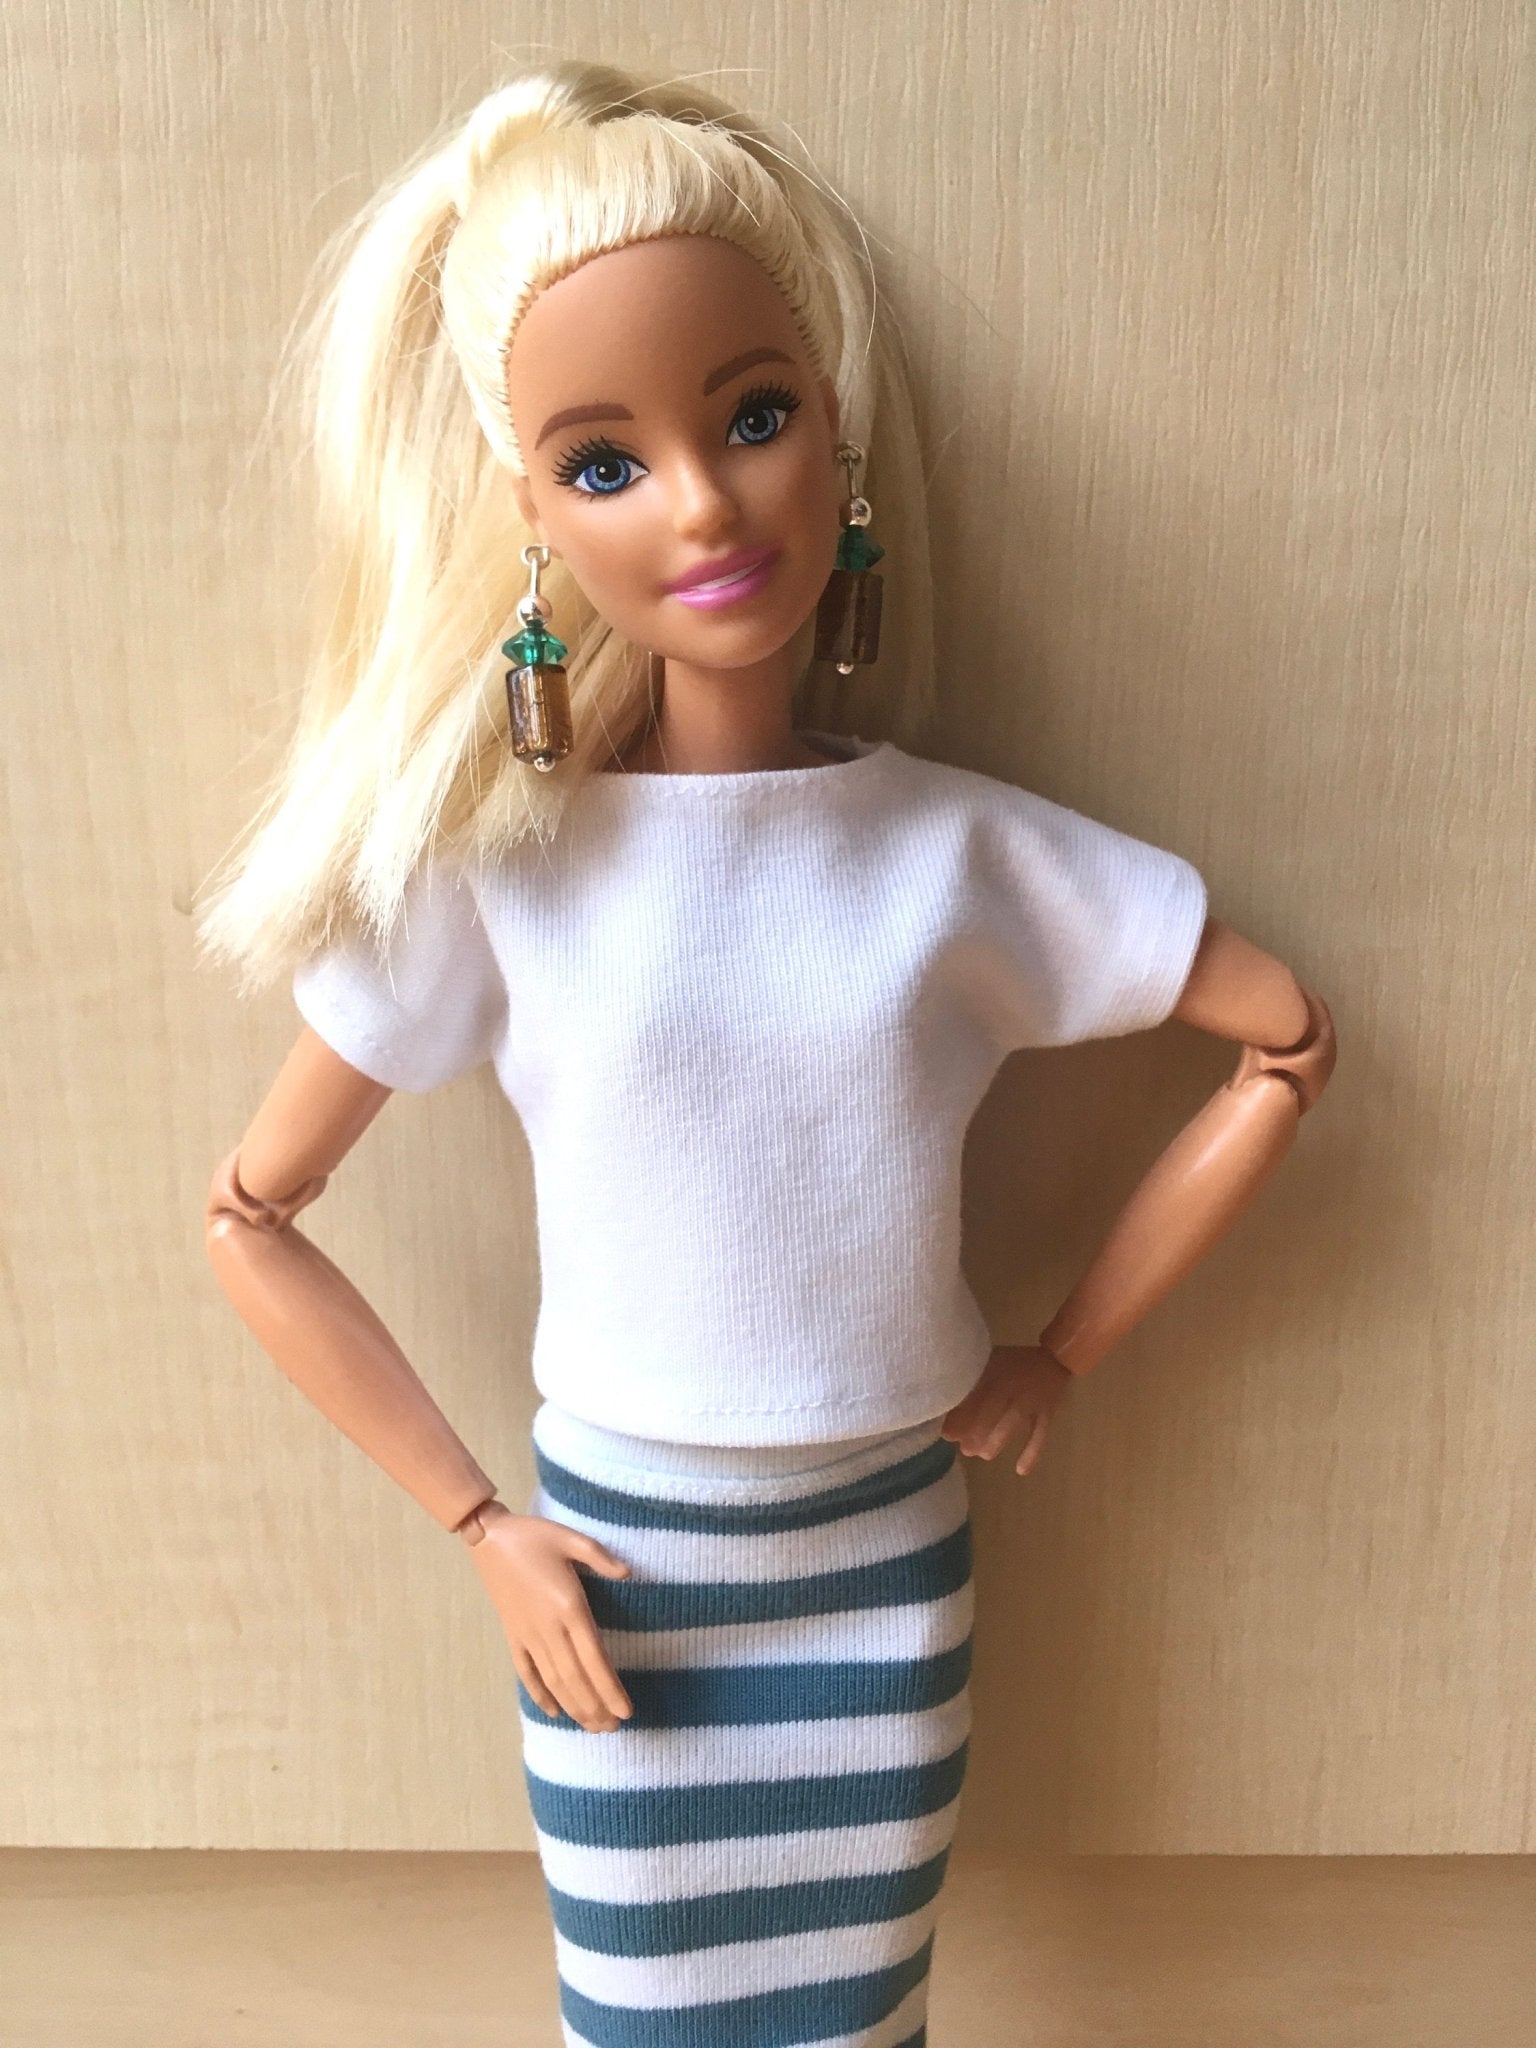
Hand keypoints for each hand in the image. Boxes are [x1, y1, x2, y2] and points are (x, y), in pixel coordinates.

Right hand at [465, 1505, 634, 1731]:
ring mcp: (527, 1635)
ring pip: (553, 1681)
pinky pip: (526, 1671)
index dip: (610, 1688)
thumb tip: (628, 1573)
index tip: (626, 1711)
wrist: (488, 1538)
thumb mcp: (571, 1538)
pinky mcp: (512, 1635)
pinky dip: (539, 1694)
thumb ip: (600, 1557)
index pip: (594, 1659)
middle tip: (614, 1728)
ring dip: (574, 1706)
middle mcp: (549, 1629)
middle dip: (596, 1706)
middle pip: (575, 1678)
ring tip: (593, 1726)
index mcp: (568, 1607)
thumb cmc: (533, 1536)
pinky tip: (553, 1711)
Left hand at [938, 1344, 1073, 1476]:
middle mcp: (1013, 1388)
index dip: (960, 1416)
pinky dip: (1032, 1453)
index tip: (947, 1432)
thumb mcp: (992, 1360)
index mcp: (997, 1374)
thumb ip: (974, 1376)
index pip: (975, 1396)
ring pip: (1011, 1425)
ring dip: (995, 1442)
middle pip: (990, 1413)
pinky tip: (1020, 1471)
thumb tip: (948, 1395)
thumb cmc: (1015, 1361)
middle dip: (974, 1433)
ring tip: (983, 1455)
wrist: (1055, 1358)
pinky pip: (1040, 1435)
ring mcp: (1032, 1403)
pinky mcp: (1048, 1414)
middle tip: (964, 1449)